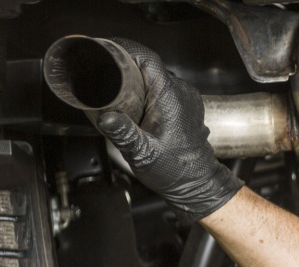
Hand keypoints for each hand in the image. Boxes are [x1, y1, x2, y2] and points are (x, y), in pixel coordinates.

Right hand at [94, 38, 242, 222]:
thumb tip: (105, 117)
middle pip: (149, 67)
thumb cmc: (174, 170)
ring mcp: (186, 98)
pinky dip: (146, 92)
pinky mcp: (185, 106)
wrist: (196, 183)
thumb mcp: (142, 152)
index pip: (148, 59)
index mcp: (170, 97)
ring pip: (155, 78)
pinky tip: (133, 104)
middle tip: (102, 77)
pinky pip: (162, 89)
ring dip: (136, 82)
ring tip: (114, 92)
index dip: (126, 51)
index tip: (107, 52)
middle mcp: (181, 93)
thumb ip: (123, 133)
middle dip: (125, 68)